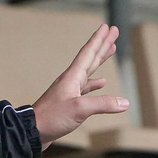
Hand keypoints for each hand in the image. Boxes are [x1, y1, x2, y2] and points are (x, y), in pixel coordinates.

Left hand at [30, 23, 128, 149]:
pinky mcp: (68, 102)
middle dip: (103, 44)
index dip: (99, 40)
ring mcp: (69, 90)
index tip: (107, 27)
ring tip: (110, 50)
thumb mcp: (80, 109)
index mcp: (72, 77)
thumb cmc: (52, 117)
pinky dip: (94, 83)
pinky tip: (101, 82)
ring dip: (100, 60)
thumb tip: (124, 102)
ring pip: (89, 70)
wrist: (32, 131)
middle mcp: (71, 80)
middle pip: (90, 58)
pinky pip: (85, 87)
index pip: (88, 53)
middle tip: (113, 31)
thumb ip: (103, 104)